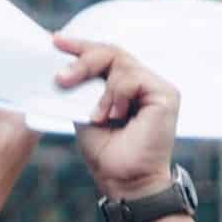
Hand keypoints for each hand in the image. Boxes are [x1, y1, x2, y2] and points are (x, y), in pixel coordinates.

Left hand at [56, 36, 181, 201]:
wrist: (124, 180)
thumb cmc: (106, 153)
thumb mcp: (84, 113)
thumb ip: (81, 89)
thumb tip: (60, 65)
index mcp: (125, 85)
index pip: (104, 55)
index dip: (80, 46)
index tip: (54, 41)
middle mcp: (143, 81)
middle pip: (111, 52)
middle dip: (82, 61)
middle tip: (61, 78)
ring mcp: (156, 86)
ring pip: (120, 63)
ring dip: (101, 91)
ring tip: (98, 116)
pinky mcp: (166, 93)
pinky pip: (132, 78)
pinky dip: (115, 96)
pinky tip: (114, 116)